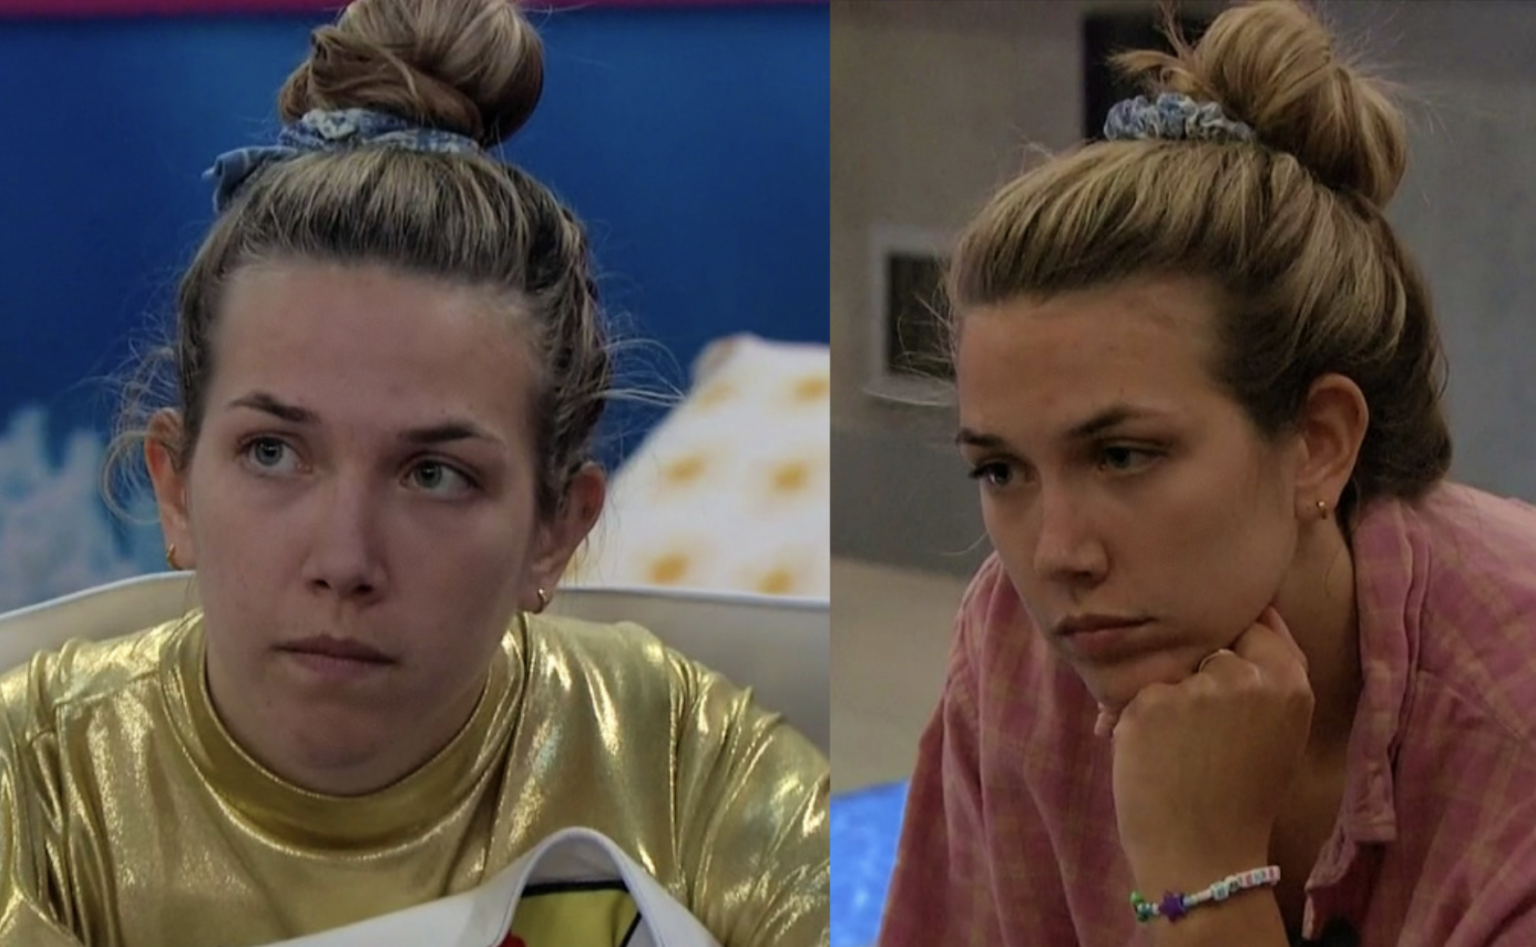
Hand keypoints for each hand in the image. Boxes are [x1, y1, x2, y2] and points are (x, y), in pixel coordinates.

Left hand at [1109, 607, 1313, 886]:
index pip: (1257, 625)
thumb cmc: (1242, 795)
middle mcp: (1246, 679)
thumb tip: (1257, 610)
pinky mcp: (1150, 704)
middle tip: (1201, 730)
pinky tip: (1153, 756)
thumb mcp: (1279, 730)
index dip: (1236, 643)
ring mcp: (1196, 689)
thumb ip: (1271, 674)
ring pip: (1172, 671)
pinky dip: (1139, 720)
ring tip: (1178, 748)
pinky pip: (1138, 695)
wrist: (1203, 854)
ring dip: (1168, 699)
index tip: (1223, 672)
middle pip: (1211, 647)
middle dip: (1201, 676)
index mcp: (1289, 684)